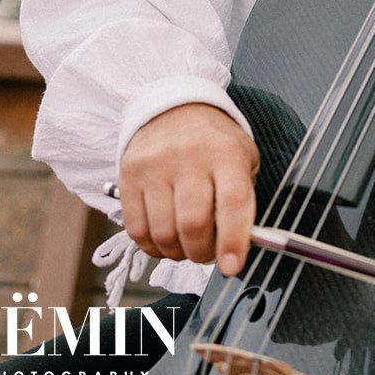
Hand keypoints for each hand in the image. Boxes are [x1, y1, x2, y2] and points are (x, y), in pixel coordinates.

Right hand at [119, 102, 259, 276]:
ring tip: (186, 244)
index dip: (233, 240)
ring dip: (177, 253)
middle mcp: (189, 156)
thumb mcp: (243, 159)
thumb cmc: (214, 143)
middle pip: (193, 224)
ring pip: (163, 233)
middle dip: (202, 253)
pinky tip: (164, 237)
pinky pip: (137, 230)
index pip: (233, 201)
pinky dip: (153, 246)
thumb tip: (237, 249)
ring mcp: (155, 165)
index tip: (231, 266)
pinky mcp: (129, 175)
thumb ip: (244, 202)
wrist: (174, 109)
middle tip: (208, 252)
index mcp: (226, 152)